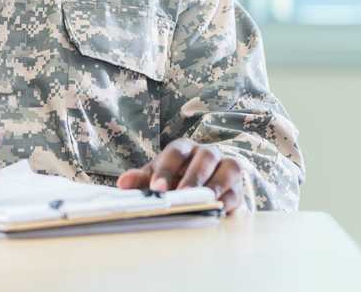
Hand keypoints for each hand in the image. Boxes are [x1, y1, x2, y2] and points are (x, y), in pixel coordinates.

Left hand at [116, 137, 244, 213]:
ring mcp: (226, 167)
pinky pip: (237, 190)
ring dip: (216, 185)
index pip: (176, 152)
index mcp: (185, 148)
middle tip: (182, 195)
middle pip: (205, 156)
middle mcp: (207, 154)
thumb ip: (141, 179)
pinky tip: (217, 211)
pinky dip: (228, 201)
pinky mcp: (237, 187)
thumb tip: (123, 184)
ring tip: (203, 202)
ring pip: (228, 168)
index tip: (157, 188)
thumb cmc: (175, 179)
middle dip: (193, 176)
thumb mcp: (156, 177)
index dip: (167, 169)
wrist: (201, 186)